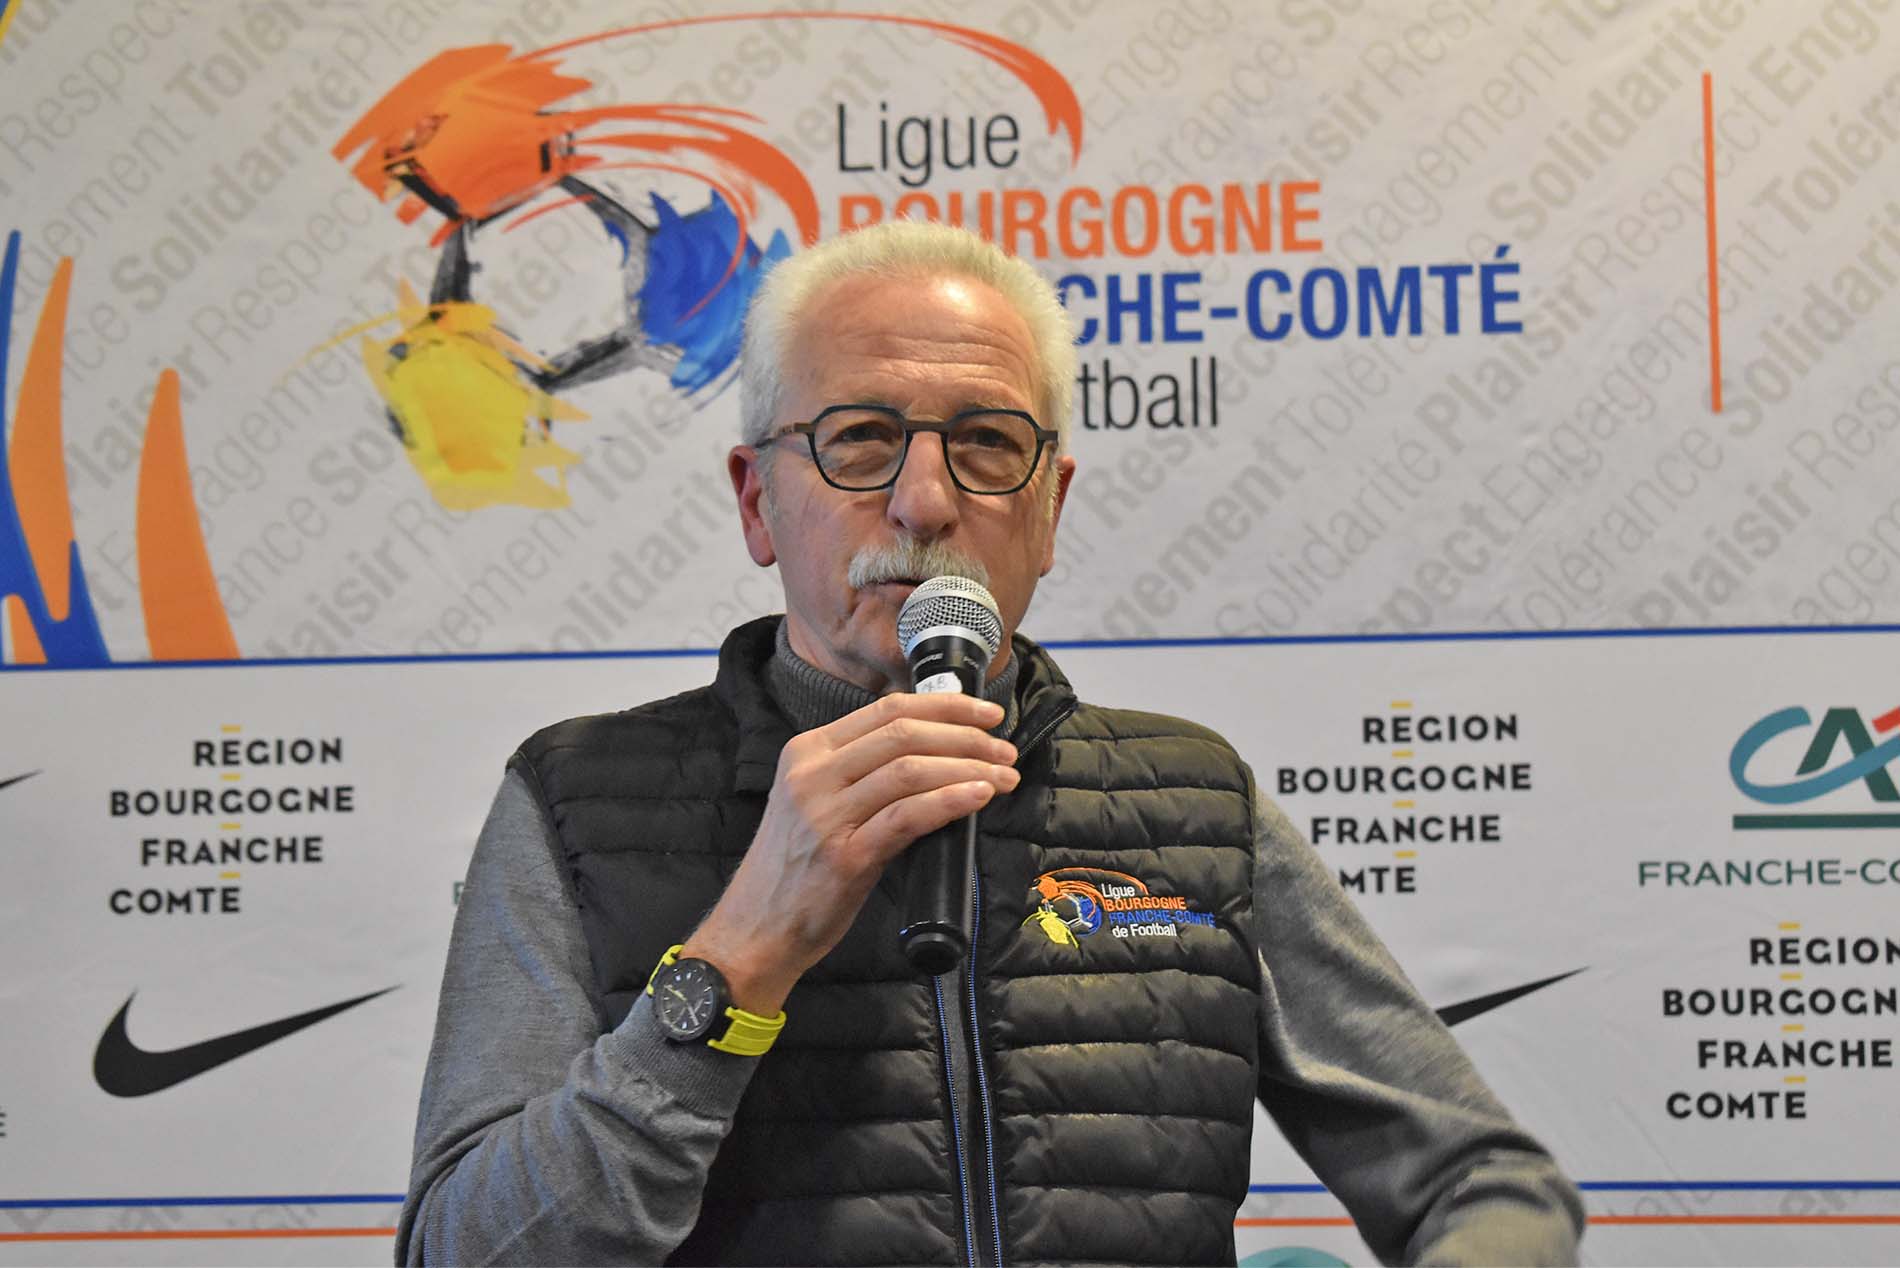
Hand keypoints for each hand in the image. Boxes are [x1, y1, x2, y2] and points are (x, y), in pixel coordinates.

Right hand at [681, 692, 1017, 1013]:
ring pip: (910, 769)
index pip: (887, 709)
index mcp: (807, 751)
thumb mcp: (816, 802)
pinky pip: (908, 816)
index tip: (988, 714)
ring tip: (1004, 776)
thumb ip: (861, 773)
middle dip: (966, 735)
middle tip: (1005, 750)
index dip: (946, 706)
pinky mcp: (845, 856)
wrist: (756, 930)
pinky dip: (951, 800)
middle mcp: (813, 774)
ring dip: (969, 767)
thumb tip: (936, 752)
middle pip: (903, 733)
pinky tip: (979, 797)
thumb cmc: (796, 869)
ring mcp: (826, 815)